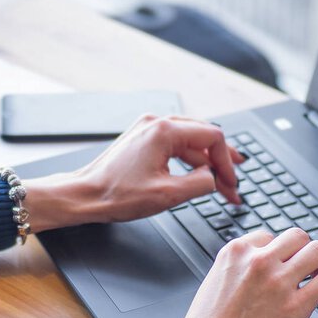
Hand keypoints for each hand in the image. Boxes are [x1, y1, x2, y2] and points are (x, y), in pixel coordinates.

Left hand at [23, 114, 243, 231]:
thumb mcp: (168, 195)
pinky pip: (175, 144)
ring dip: (206, 162)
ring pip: (190, 141)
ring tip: (219, 183)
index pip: (213, 137)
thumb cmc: (116, 195)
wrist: (84, 195)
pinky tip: (196, 175)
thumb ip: (200, 183)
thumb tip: (214, 178)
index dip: (228, 162)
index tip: (231, 184)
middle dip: (221, 161)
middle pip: (203, 136)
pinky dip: (189, 160)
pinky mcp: (142, 139)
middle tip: (234, 182)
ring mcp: (148, 129)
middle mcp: (157, 123)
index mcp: (165, 131)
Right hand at [150, 228, 317, 317]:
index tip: (284, 258)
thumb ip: (237, 269)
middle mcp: (258, 261)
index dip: (278, 249)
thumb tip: (256, 268)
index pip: (268, 236)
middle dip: (303, 248)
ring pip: (317, 250)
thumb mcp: (215, 282)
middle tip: (308, 261)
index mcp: (235, 252)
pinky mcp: (295, 307)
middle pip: (296, 236)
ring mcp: (278, 282)